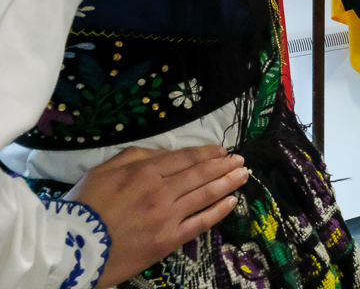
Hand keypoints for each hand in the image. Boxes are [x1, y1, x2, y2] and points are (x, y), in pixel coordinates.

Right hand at [66, 145, 247, 287]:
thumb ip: (134, 157)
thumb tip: (161, 152)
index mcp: (145, 171)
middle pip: (201, 173)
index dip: (208, 153)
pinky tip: (233, 201)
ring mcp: (168, 215)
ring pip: (206, 194)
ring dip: (228, 182)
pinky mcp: (169, 239)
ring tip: (244, 174)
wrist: (74, 248)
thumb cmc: (85, 207)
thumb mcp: (103, 171)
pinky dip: (220, 210)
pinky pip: (201, 222)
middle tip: (242, 160)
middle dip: (225, 165)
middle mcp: (162, 190)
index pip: (185, 157)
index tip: (223, 151)